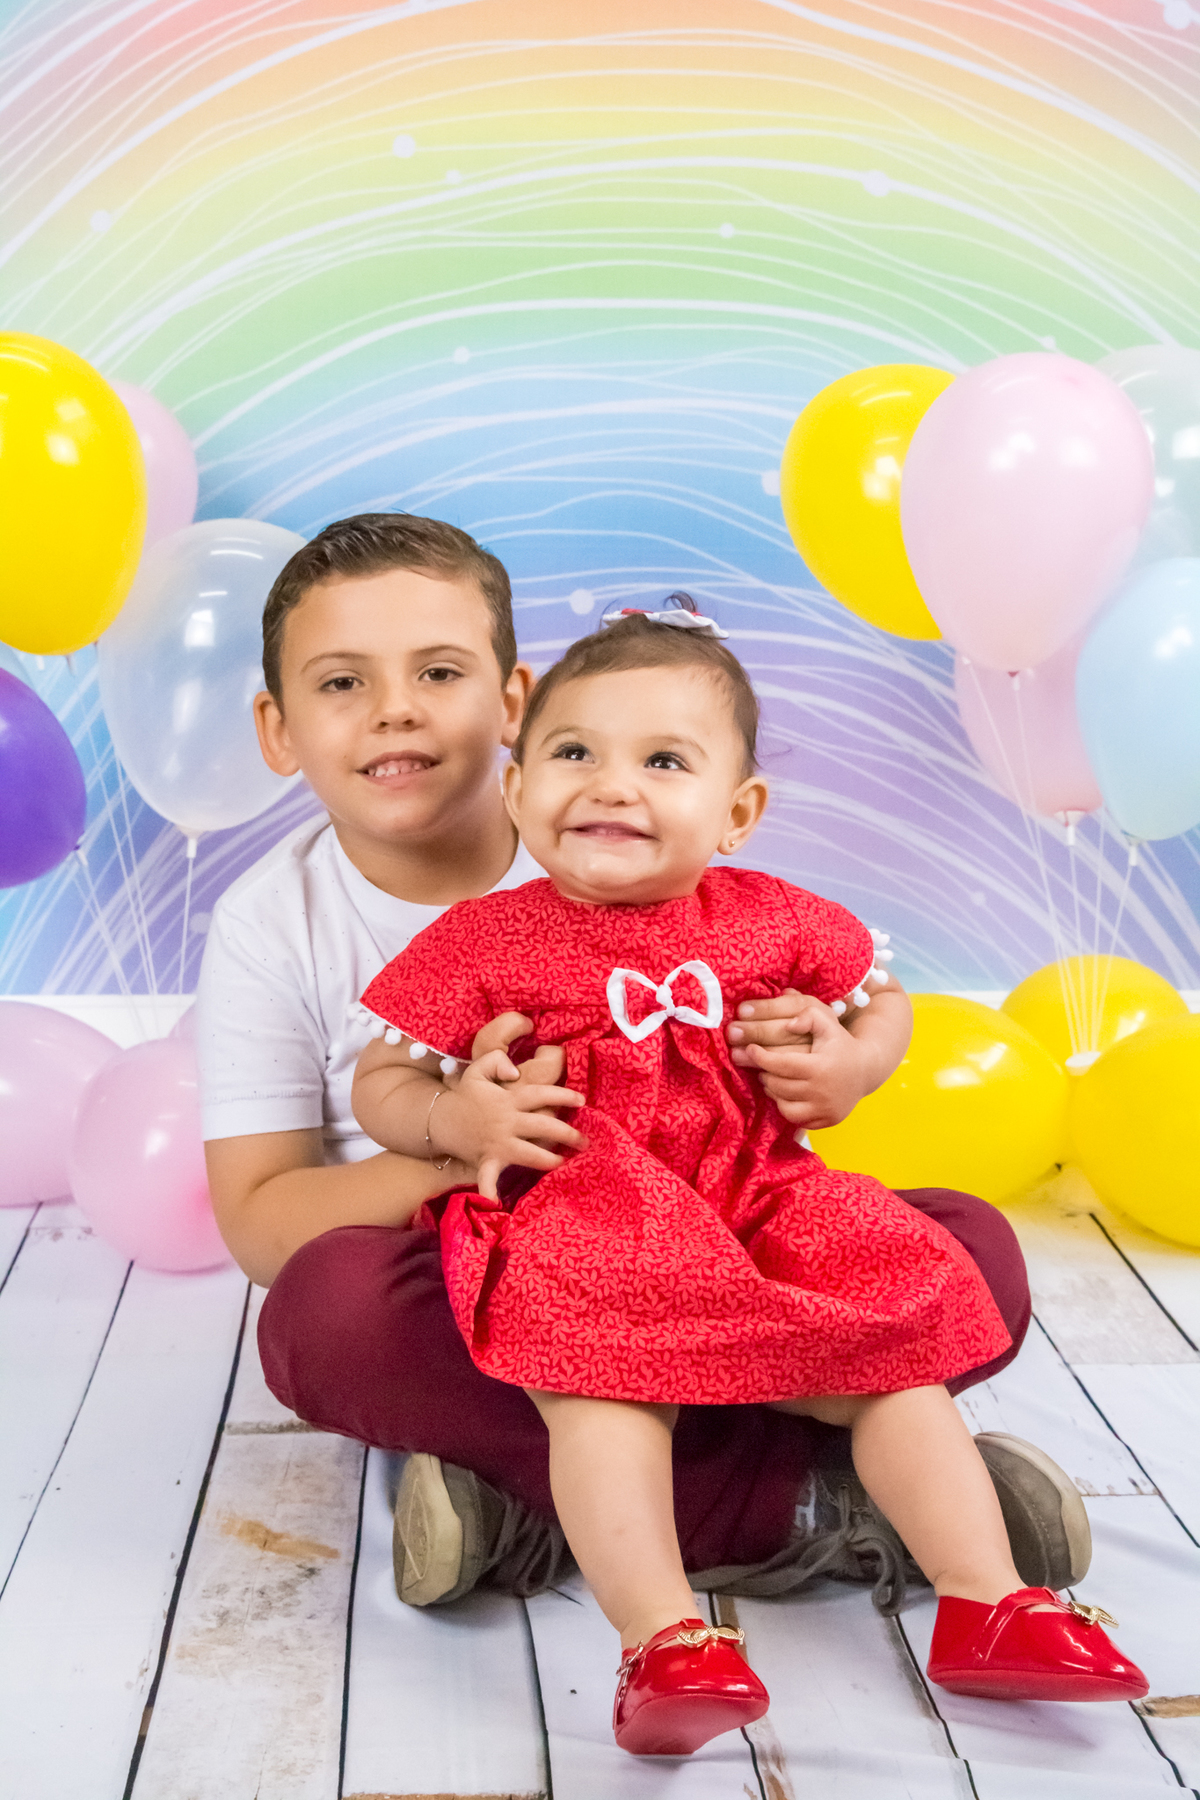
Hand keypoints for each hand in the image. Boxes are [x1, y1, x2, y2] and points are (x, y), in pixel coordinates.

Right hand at [435, 1042, 585, 1199]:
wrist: (439, 1118)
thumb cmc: (465, 1095)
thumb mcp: (477, 1069)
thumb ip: (497, 1061)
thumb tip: (516, 1071)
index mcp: (508, 1099)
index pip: (541, 1095)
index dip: (563, 1096)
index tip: (582, 1101)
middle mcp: (507, 1122)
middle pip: (543, 1126)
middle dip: (568, 1133)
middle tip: (584, 1141)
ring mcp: (498, 1142)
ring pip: (529, 1152)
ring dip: (548, 1159)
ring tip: (564, 1162)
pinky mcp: (486, 1159)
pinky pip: (488, 1176)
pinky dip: (489, 1189)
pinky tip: (494, 1202)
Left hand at [727, 989, 874, 1128]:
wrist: (866, 1070)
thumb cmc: (841, 1044)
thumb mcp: (828, 1024)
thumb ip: (808, 1016)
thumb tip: (789, 1024)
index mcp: (820, 1067)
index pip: (780, 1064)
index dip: (760, 1056)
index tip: (751, 1048)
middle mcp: (822, 1092)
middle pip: (778, 1085)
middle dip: (766, 1073)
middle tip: (763, 1064)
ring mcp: (825, 1110)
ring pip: (784, 1106)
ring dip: (774, 1092)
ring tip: (774, 1079)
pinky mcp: (826, 1121)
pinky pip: (796, 1119)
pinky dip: (787, 1107)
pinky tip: (787, 1094)